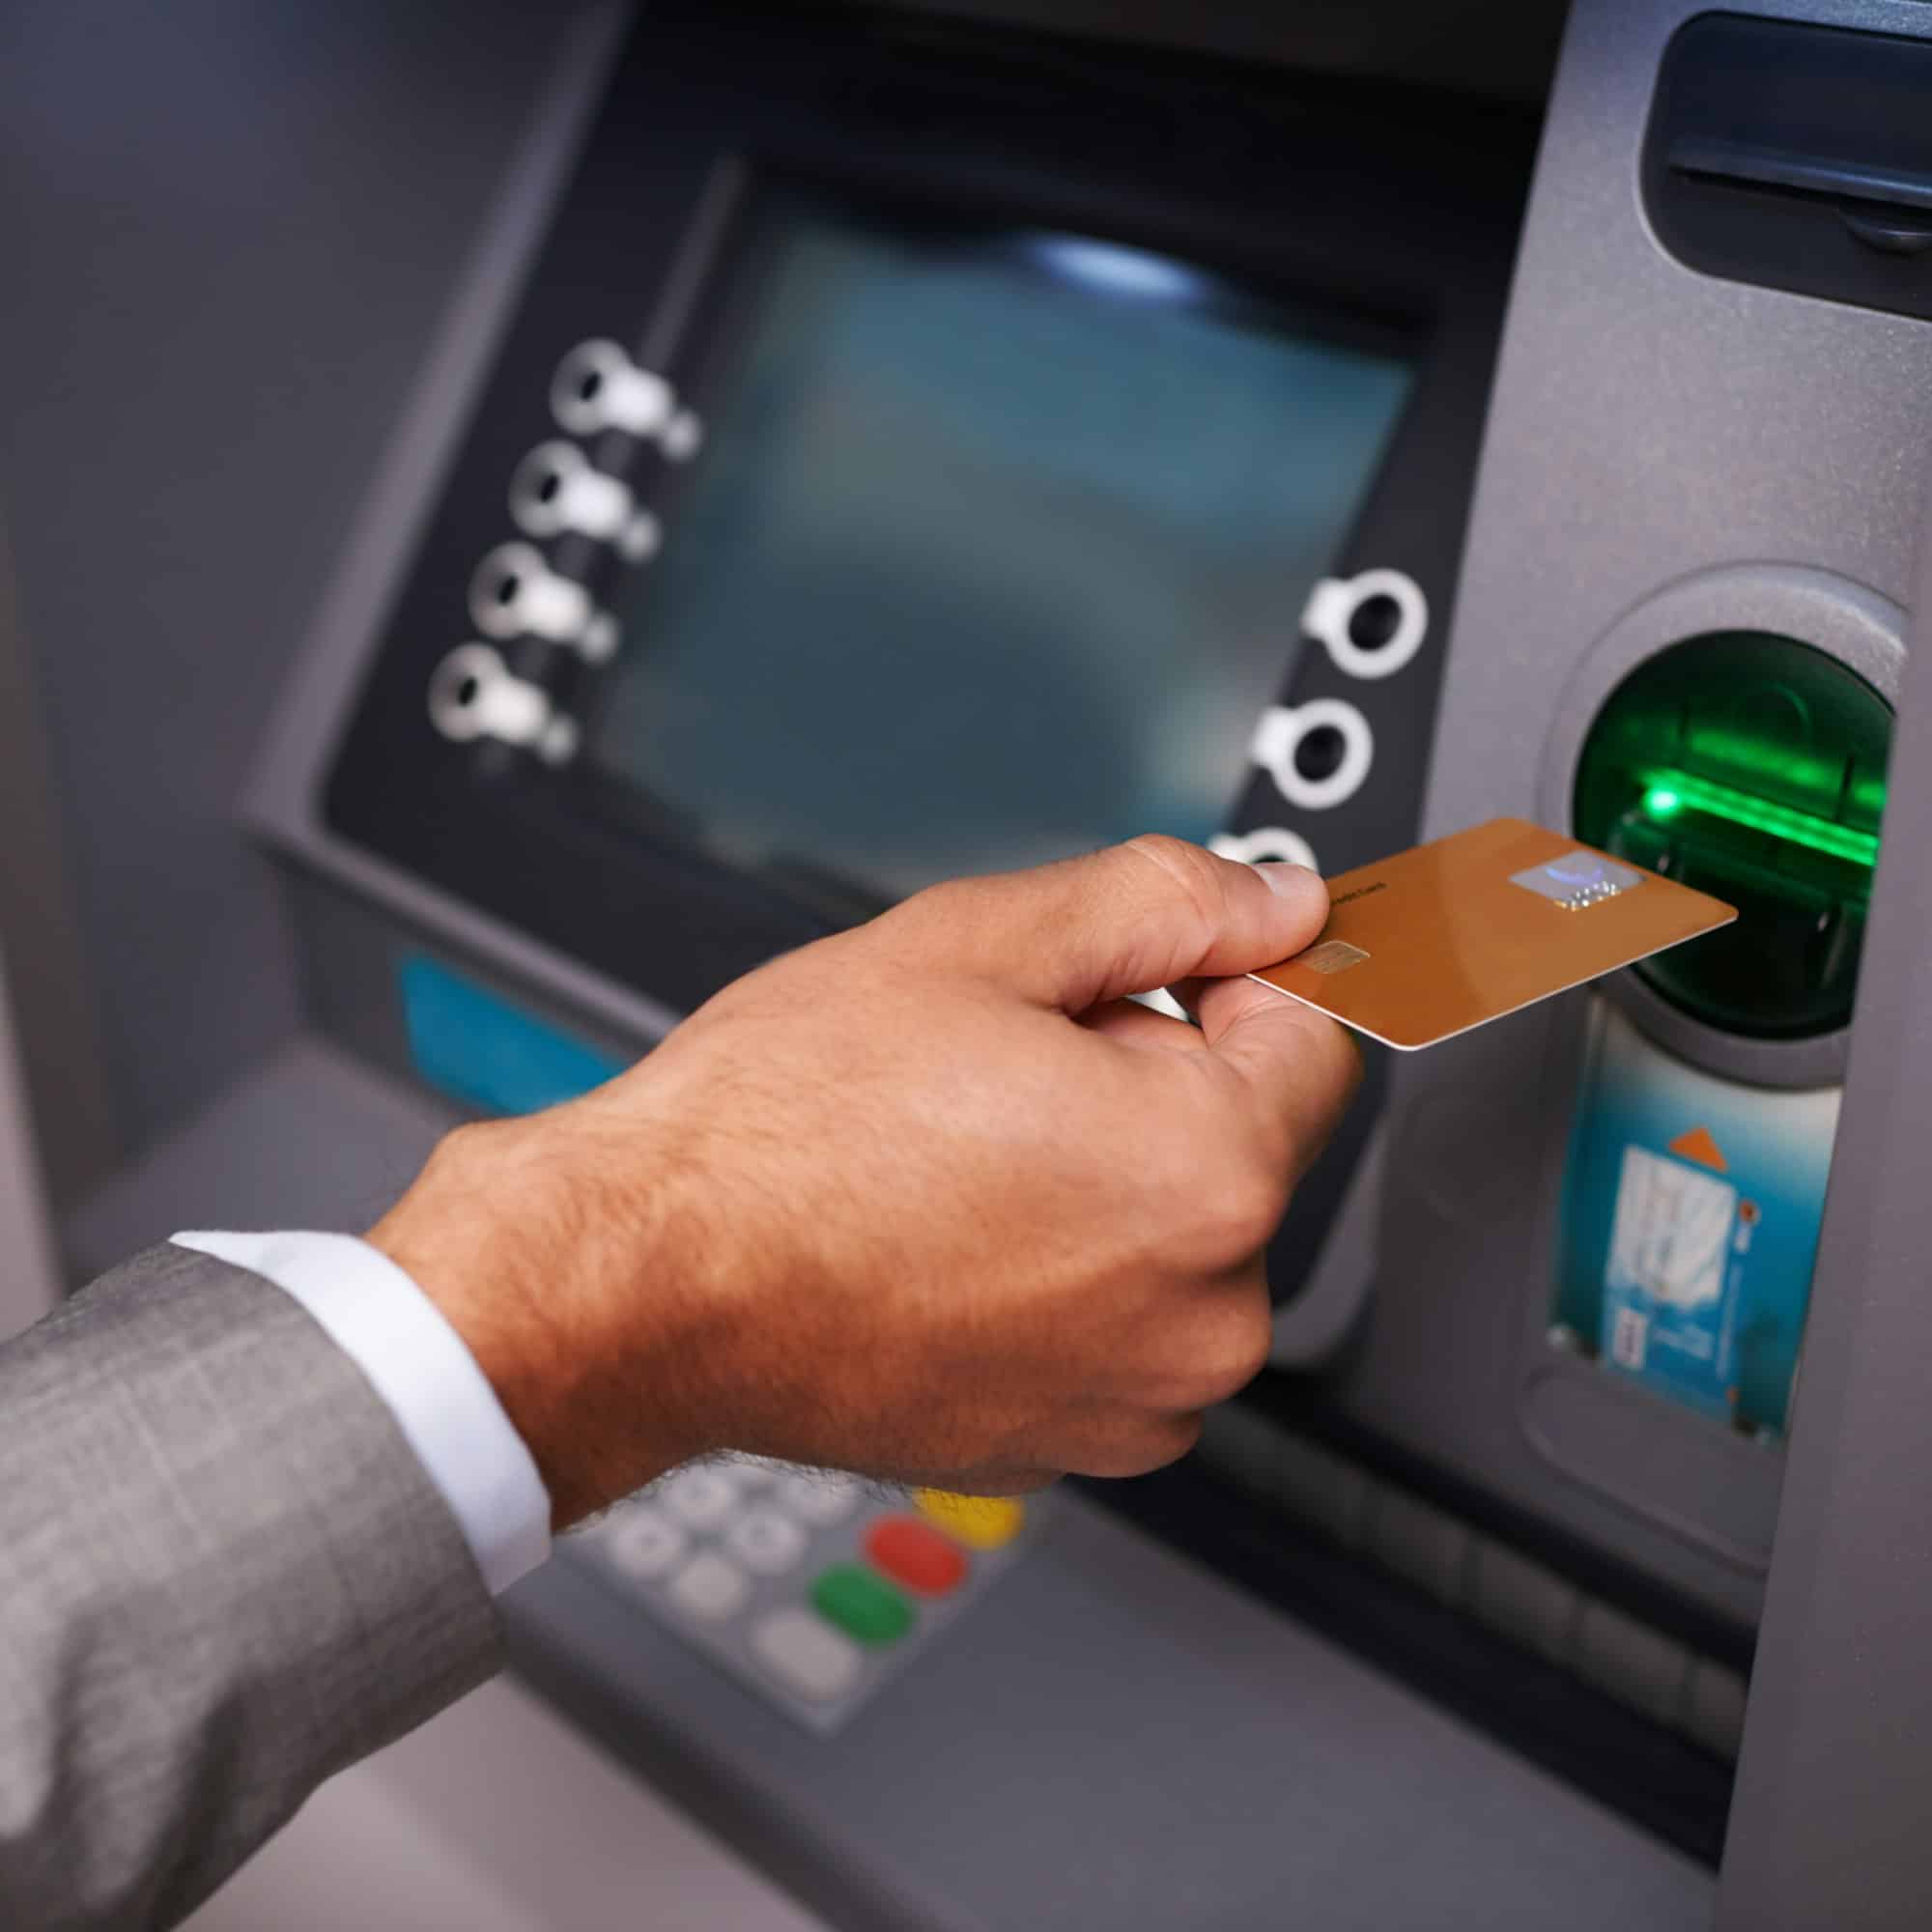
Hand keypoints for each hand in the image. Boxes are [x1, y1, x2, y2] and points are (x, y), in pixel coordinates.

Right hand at [368, 837, 1359, 1525]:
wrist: (649, 1283)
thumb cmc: (779, 1130)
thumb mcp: (978, 943)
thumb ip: (1163, 903)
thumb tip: (1278, 906)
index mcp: (1207, 1176)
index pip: (1317, 1036)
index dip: (1227, 977)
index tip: (1150, 974)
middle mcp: (1201, 1315)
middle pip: (1245, 1143)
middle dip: (1157, 1082)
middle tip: (1005, 1066)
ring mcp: (1135, 1400)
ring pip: (1179, 1238)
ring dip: (1111, 1184)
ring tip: (963, 1158)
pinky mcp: (1070, 1448)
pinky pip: (1120, 1324)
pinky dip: (1068, 1276)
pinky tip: (953, 1237)